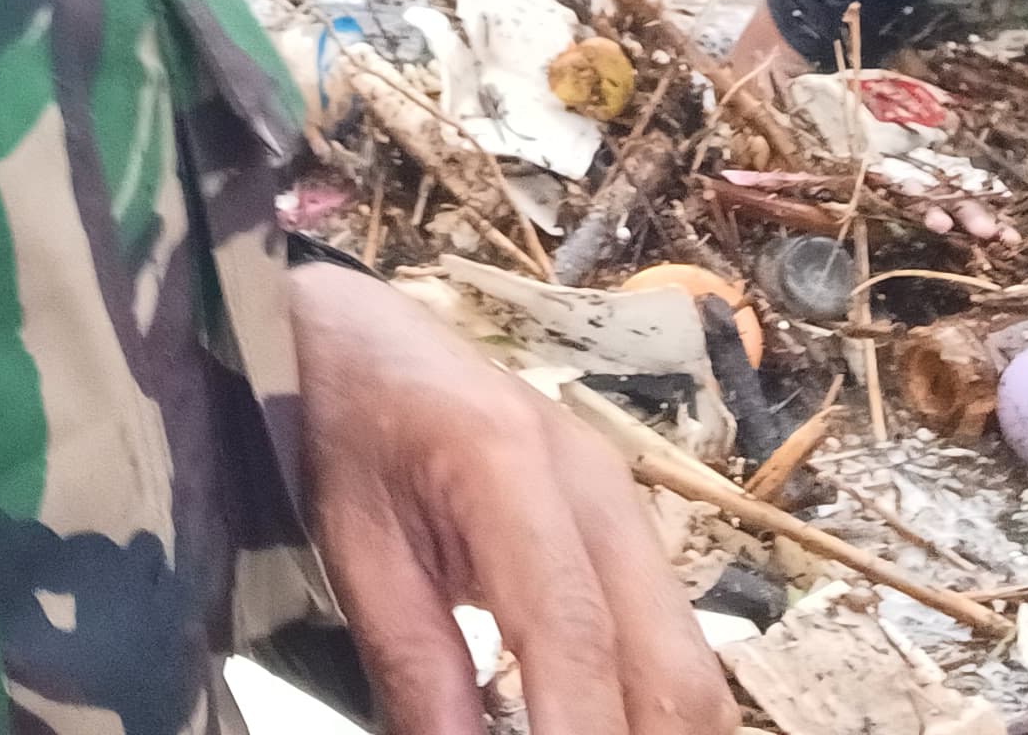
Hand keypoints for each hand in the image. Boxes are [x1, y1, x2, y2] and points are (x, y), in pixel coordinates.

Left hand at [290, 263, 732, 734]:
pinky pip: (671, 646)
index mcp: (507, 462)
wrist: (356, 333)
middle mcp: (597, 482)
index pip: (573, 632)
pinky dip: (650, 714)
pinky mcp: (628, 529)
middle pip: (671, 665)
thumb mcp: (351, 544)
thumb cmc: (338, 423)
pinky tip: (599, 733)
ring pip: (690, 667)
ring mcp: (625, 503)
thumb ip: (412, 663)